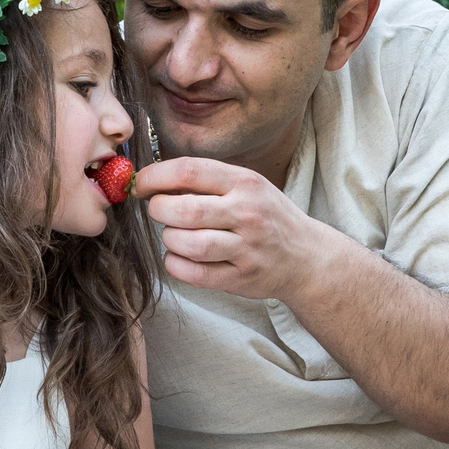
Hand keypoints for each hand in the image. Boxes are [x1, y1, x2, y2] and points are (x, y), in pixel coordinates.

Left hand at [135, 156, 332, 304]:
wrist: (307, 258)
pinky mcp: (240, 277)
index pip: (189, 171)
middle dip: (158, 210)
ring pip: (187, 244)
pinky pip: (193, 273)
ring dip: (169, 239)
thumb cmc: (268, 217)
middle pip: (184, 210)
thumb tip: (155, 180)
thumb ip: (208, 181)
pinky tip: (180, 257)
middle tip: (158, 211)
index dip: (155, 176)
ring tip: (175, 235)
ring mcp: (245, 248)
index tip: (141, 184)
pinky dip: (175, 264)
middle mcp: (247, 213)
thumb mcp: (248, 186)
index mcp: (245, 182)